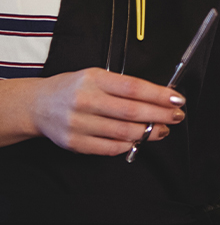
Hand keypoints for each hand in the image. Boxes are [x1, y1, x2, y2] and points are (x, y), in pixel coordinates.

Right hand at [31, 68, 185, 155]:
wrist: (38, 105)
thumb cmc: (75, 88)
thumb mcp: (98, 76)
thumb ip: (124, 86)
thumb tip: (159, 97)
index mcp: (94, 79)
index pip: (134, 88)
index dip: (159, 95)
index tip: (177, 99)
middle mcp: (85, 100)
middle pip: (131, 111)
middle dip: (160, 115)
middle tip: (176, 116)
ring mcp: (78, 123)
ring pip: (122, 132)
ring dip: (148, 133)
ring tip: (162, 130)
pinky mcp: (73, 143)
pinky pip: (107, 148)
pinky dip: (127, 145)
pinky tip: (137, 140)